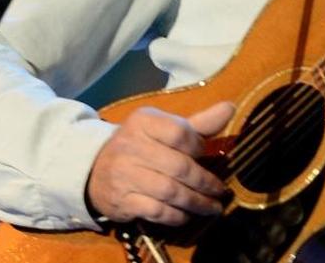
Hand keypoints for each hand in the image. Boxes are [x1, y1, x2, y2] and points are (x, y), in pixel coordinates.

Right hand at [86, 101, 234, 225]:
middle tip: (221, 191)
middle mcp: (131, 146)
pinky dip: (176, 215)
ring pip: (169, 192)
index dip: (197, 146)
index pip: (179, 133)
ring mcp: (124, 175)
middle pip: (178, 166)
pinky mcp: (121, 201)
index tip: (204, 154)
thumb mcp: (165, 128)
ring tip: (213, 207)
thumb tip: (230, 108)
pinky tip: (188, 215)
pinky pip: (156, 211)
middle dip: (204, 182)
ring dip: (196, 202)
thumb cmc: (142, 145)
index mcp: (144, 122)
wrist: (95, 169)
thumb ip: (199, 123)